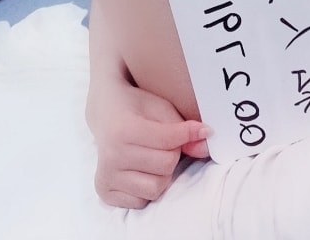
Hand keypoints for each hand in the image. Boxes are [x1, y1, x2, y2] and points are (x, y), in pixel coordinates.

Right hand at [86, 72, 209, 208]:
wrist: (105, 112)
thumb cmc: (137, 108)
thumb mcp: (161, 108)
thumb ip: (183, 129)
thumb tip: (205, 147)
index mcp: (124, 130)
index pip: (169, 141)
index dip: (189, 134)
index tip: (201, 130)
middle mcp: (112, 155)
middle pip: (166, 166)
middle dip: (172, 153)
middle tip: (163, 142)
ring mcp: (106, 175)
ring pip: (156, 188)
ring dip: (162, 174)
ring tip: (152, 157)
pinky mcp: (104, 191)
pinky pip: (141, 202)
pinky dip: (147, 188)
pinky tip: (139, 170)